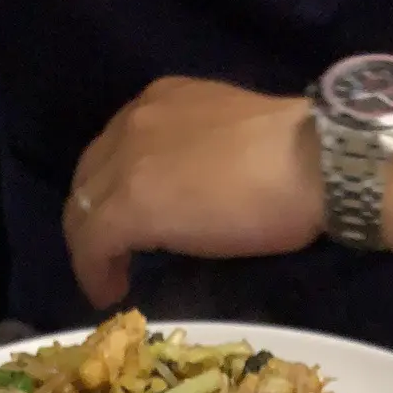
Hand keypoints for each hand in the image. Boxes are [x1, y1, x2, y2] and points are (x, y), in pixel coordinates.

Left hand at [63, 77, 323, 308]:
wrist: (310, 163)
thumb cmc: (294, 158)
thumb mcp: (231, 141)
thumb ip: (197, 155)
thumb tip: (190, 193)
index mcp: (163, 99)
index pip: (118, 148)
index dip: (114, 190)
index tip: (127, 225)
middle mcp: (135, 121)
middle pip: (90, 177)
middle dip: (93, 219)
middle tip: (110, 257)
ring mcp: (128, 162)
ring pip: (82, 209)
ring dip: (91, 249)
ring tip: (109, 278)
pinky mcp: (129, 206)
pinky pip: (92, 242)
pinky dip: (93, 272)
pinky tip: (109, 292)